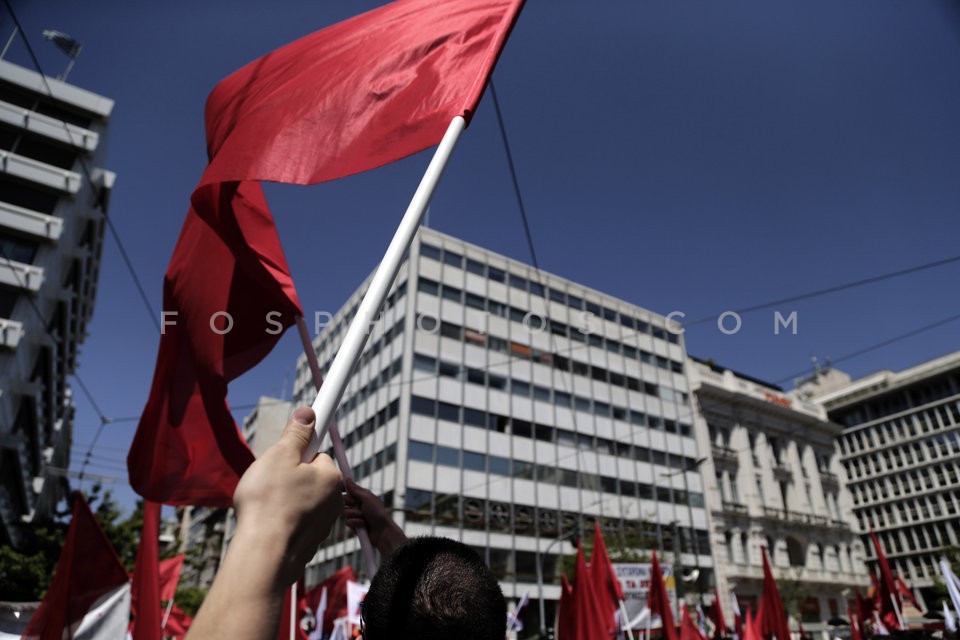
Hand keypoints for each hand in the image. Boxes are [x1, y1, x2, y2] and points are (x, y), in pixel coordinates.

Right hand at [233, 407, 342, 586]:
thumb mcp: (279, 456)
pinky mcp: (310, 543)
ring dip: (285, 500)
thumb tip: (309, 413)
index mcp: (330, 476)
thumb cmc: (269, 503)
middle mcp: (334, 500)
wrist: (263, 556)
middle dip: (289, 478)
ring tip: (265, 507)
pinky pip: (296, 523)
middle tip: (269, 483)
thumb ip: (295, 434)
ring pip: (302, 501)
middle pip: (309, 478)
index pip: (317, 453)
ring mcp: (323, 524)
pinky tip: (268, 526)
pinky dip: (283, 522)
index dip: (298, 451)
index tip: (288, 452)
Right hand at [343, 477, 406, 557]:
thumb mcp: (367, 498)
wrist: (382, 531)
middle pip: (344, 501)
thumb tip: (347, 478)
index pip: (349, 490)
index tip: (339, 488)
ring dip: (354, 514)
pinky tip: (363, 525)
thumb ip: (355, 489)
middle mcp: (358, 505)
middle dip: (350, 503)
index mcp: (362, 496)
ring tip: (363, 517)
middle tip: (356, 504)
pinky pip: (347, 522)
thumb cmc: (378, 513)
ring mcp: (356, 515)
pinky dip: (355, 523)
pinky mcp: (354, 525)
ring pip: (345, 512)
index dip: (343, 488)